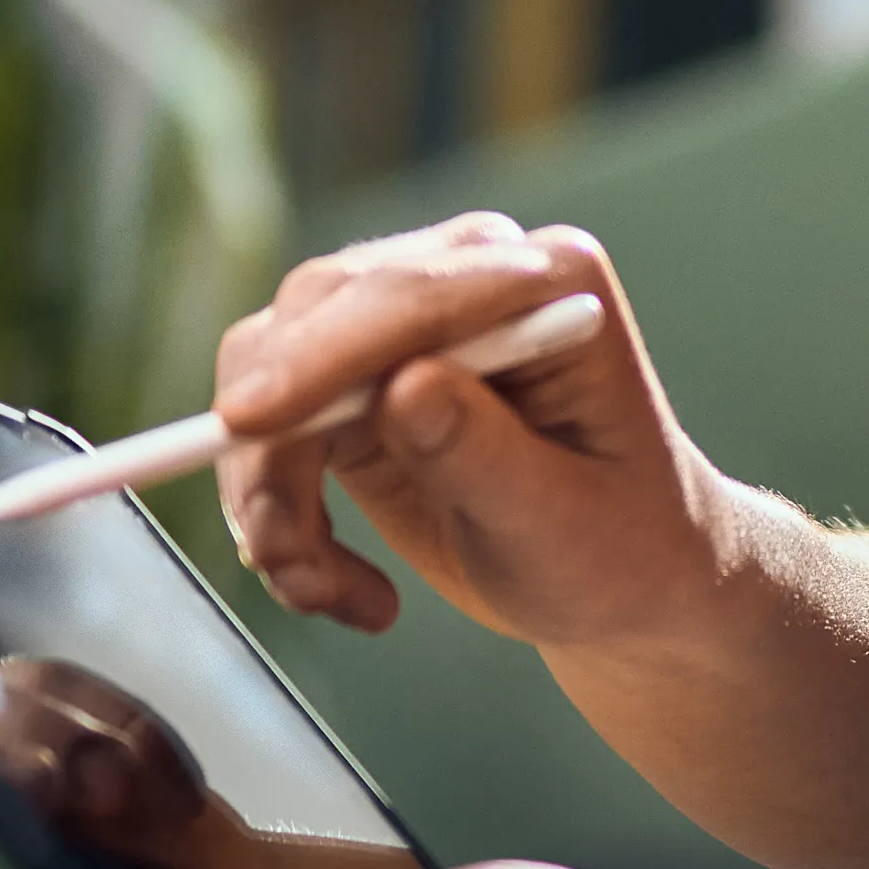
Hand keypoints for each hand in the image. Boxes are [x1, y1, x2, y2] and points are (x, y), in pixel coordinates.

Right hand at [209, 213, 725, 648]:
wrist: (619, 585)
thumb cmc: (619, 551)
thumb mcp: (563, 525)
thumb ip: (483, 453)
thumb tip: (403, 387)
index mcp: (546, 281)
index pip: (411, 294)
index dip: (322, 355)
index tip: (249, 423)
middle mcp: (466, 278)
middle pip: (315, 317)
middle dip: (278, 441)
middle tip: (281, 554)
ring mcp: (405, 327)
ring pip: (269, 372)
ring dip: (268, 490)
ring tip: (323, 590)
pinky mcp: (358, 382)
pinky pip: (269, 428)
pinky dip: (276, 512)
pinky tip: (330, 583)